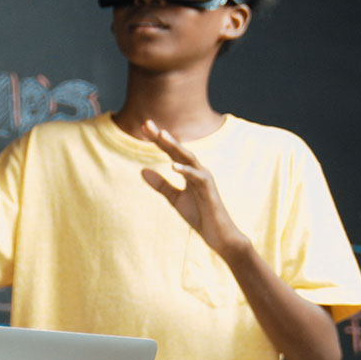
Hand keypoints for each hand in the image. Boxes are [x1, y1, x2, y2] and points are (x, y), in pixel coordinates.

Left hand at [140, 120, 248, 258]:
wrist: (219, 235)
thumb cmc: (200, 215)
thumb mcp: (174, 199)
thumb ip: (160, 184)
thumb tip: (141, 170)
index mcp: (189, 171)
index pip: (171, 152)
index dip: (158, 140)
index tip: (143, 127)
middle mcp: (198, 171)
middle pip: (178, 150)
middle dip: (163, 137)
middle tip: (147, 124)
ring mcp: (205, 179)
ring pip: (189, 158)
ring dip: (175, 146)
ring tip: (162, 136)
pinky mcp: (209, 191)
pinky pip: (197, 177)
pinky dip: (186, 170)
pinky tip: (173, 166)